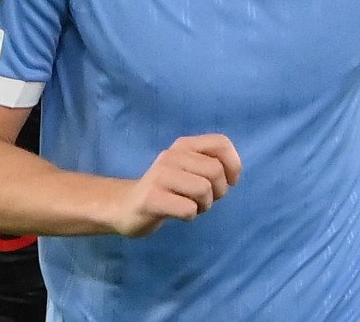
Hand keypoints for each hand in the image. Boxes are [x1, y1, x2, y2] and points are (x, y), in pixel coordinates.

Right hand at [110, 134, 241, 237]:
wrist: (127, 206)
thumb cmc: (168, 190)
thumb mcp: (190, 171)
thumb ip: (212, 166)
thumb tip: (233, 175)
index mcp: (184, 145)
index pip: (221, 143)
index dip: (233, 165)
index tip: (228, 182)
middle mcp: (171, 155)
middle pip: (215, 171)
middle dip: (218, 192)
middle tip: (204, 200)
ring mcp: (159, 175)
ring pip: (203, 189)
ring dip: (204, 205)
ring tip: (191, 206)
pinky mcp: (151, 198)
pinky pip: (188, 209)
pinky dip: (190, 215)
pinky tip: (178, 214)